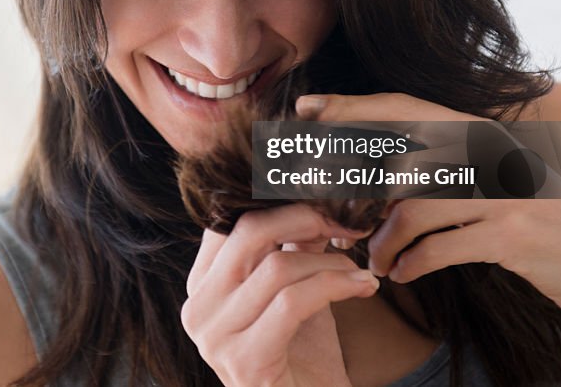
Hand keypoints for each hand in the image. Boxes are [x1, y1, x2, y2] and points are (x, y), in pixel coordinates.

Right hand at [181, 203, 379, 386]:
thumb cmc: (302, 357)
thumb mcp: (296, 289)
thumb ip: (297, 246)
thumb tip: (319, 198)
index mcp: (203, 284)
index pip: (230, 220)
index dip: (279, 203)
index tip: (325, 203)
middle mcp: (198, 308)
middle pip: (249, 232)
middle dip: (306, 218)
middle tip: (348, 223)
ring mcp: (215, 337)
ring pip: (277, 267)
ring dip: (330, 261)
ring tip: (359, 269)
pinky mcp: (245, 361)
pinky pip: (293, 302)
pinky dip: (335, 285)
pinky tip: (362, 286)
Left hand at [295, 92, 560, 323]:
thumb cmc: (526, 216)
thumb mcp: (485, 176)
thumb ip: (436, 162)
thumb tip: (368, 166)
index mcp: (476, 130)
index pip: (402, 106)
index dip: (351, 106)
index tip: (305, 108)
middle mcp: (486, 152)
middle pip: (395, 155)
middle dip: (349, 181)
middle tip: (327, 214)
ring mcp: (500, 192)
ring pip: (410, 209)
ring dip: (381, 241)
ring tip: (374, 259)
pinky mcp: (509, 235)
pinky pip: (438, 248)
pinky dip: (410, 264)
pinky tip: (400, 273)